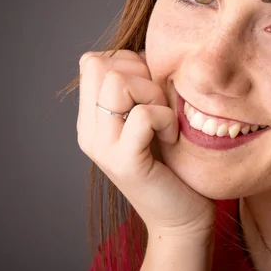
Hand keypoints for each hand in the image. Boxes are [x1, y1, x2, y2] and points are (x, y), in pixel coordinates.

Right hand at [77, 50, 214, 240]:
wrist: (180, 219)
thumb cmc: (173, 166)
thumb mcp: (151, 120)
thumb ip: (140, 90)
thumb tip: (148, 52)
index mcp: (92, 120)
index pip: (93, 61)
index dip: (128, 62)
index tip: (152, 91)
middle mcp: (89, 131)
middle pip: (98, 64)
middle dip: (139, 73)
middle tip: (158, 105)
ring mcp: (103, 147)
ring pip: (116, 83)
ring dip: (152, 94)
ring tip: (165, 121)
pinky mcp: (125, 162)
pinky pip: (142, 114)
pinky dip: (164, 118)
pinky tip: (172, 137)